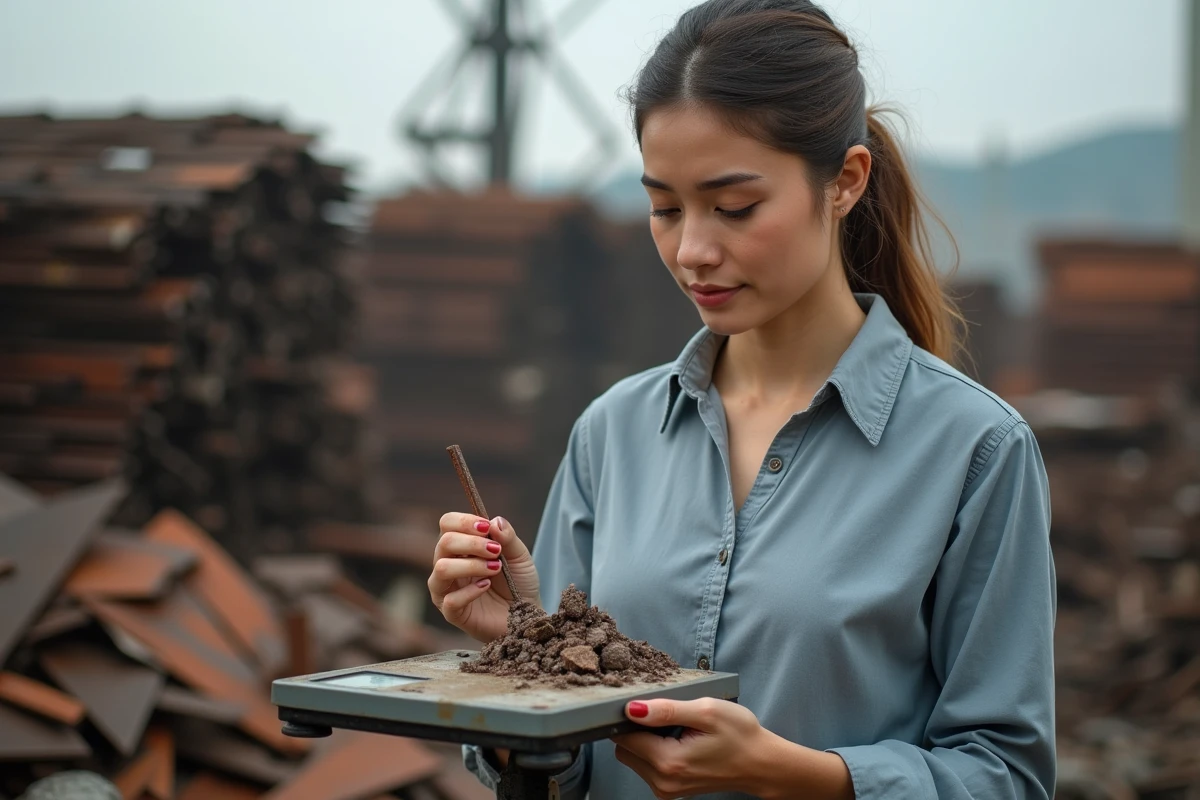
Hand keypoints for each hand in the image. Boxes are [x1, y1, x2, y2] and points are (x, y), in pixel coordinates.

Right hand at [428, 513, 539, 642]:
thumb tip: (494, 521)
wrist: (527, 616)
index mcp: (461, 547)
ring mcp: (447, 589)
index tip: (486, 527)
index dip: (464, 521)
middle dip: (472, 543)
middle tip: (496, 550)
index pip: (447, 524)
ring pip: (441, 568)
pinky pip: (450, 600)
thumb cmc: (518, 583)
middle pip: (444, 543)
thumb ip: (508, 537)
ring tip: (495, 568)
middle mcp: (448, 565)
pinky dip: (470, 591)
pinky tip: (486, 586)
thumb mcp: (520, 556)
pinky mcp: (452, 613)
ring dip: (471, 565)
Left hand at [611, 698, 853, 799]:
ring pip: (634, 758)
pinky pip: (647, 767)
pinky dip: (655, 751)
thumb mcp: (706, 711)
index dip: (629, 717)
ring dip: (646, 740)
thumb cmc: (740, 735)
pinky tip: (678, 739)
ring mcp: (667, 789)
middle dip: (636, 730)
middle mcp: (663, 781)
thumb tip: (633, 709)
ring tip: (675, 727)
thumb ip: (667, 710)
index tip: (647, 704)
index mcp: (669, 762)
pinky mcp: (672, 789)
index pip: (624, 738)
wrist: (762, 764)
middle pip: (624, 750)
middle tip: (664, 714)